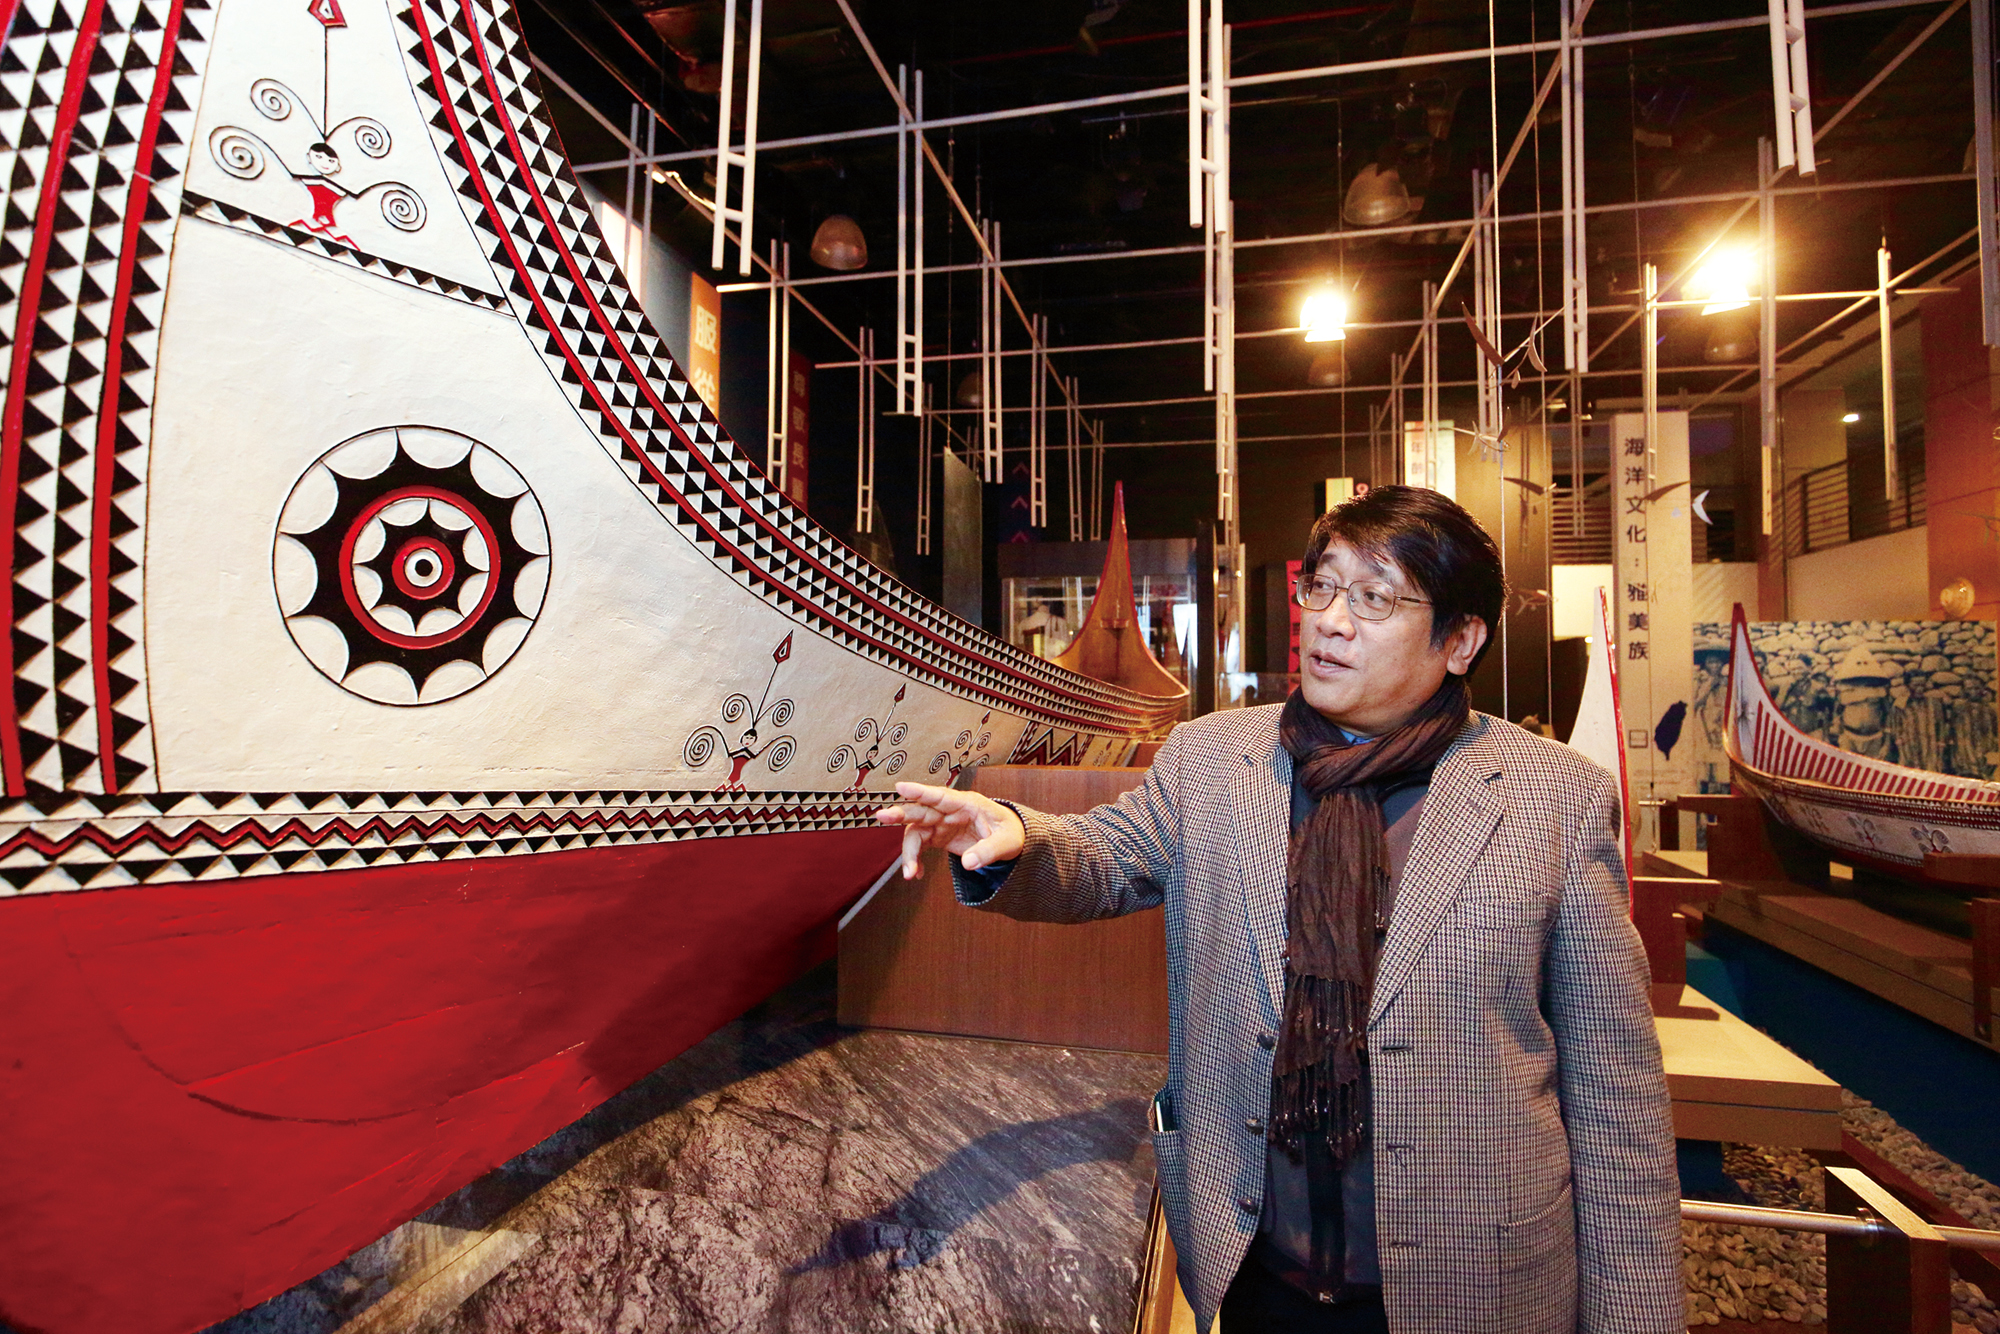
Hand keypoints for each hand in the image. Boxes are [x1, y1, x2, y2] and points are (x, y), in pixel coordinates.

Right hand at [875, 782, 1026, 879]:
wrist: (1010, 841)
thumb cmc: (1011, 834)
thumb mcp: (1008, 842)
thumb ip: (989, 851)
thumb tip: (969, 864)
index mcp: (967, 804)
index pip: (941, 795)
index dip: (921, 791)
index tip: (901, 786)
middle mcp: (950, 811)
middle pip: (921, 810)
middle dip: (901, 813)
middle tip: (881, 816)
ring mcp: (942, 823)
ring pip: (915, 832)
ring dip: (908, 852)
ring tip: (909, 874)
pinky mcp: (939, 836)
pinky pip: (920, 845)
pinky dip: (915, 860)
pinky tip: (917, 874)